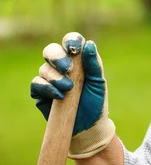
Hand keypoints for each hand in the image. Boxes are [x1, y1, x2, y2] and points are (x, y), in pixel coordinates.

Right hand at [30, 32, 115, 158]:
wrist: (88, 125)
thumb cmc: (95, 101)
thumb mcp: (98, 82)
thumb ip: (94, 64)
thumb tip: (89, 44)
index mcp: (78, 59)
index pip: (71, 42)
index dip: (71, 41)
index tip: (74, 49)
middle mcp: (62, 66)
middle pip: (51, 50)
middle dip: (58, 57)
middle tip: (68, 68)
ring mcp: (50, 79)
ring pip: (44, 68)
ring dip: (56, 77)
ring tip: (69, 88)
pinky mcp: (40, 93)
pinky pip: (37, 84)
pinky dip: (47, 87)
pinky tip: (59, 95)